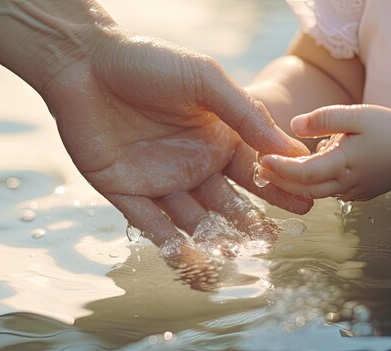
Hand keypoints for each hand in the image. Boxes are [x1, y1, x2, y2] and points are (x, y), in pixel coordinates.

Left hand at [43, 34, 311, 247]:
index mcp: (216, 137)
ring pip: (194, 220)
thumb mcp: (205, 81)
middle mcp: (193, 163)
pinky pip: (152, 225)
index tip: (306, 203)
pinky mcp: (126, 192)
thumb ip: (244, 113)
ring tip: (238, 255)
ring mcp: (160, 180)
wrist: (84, 63)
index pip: (254, 169)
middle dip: (251, 223)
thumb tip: (288, 146)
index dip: (279, 187)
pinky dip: (172, 245)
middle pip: (228, 202)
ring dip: (215, 239)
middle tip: (273, 241)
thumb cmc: (149, 63)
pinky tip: (192, 260)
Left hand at [258, 104, 390, 201]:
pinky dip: (308, 184)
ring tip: (271, 169)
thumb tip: (295, 125)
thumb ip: (325, 119)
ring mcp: (350, 191)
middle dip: (279, 179)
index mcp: (344, 164)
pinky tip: (299, 171)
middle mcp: (344, 183)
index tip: (261, 159)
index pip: (304, 173)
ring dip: (291, 183)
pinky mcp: (355, 192)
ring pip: (313, 193)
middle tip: (258, 167)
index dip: (281, 168)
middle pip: (303, 188)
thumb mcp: (357, 114)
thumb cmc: (389, 129)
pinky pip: (326, 191)